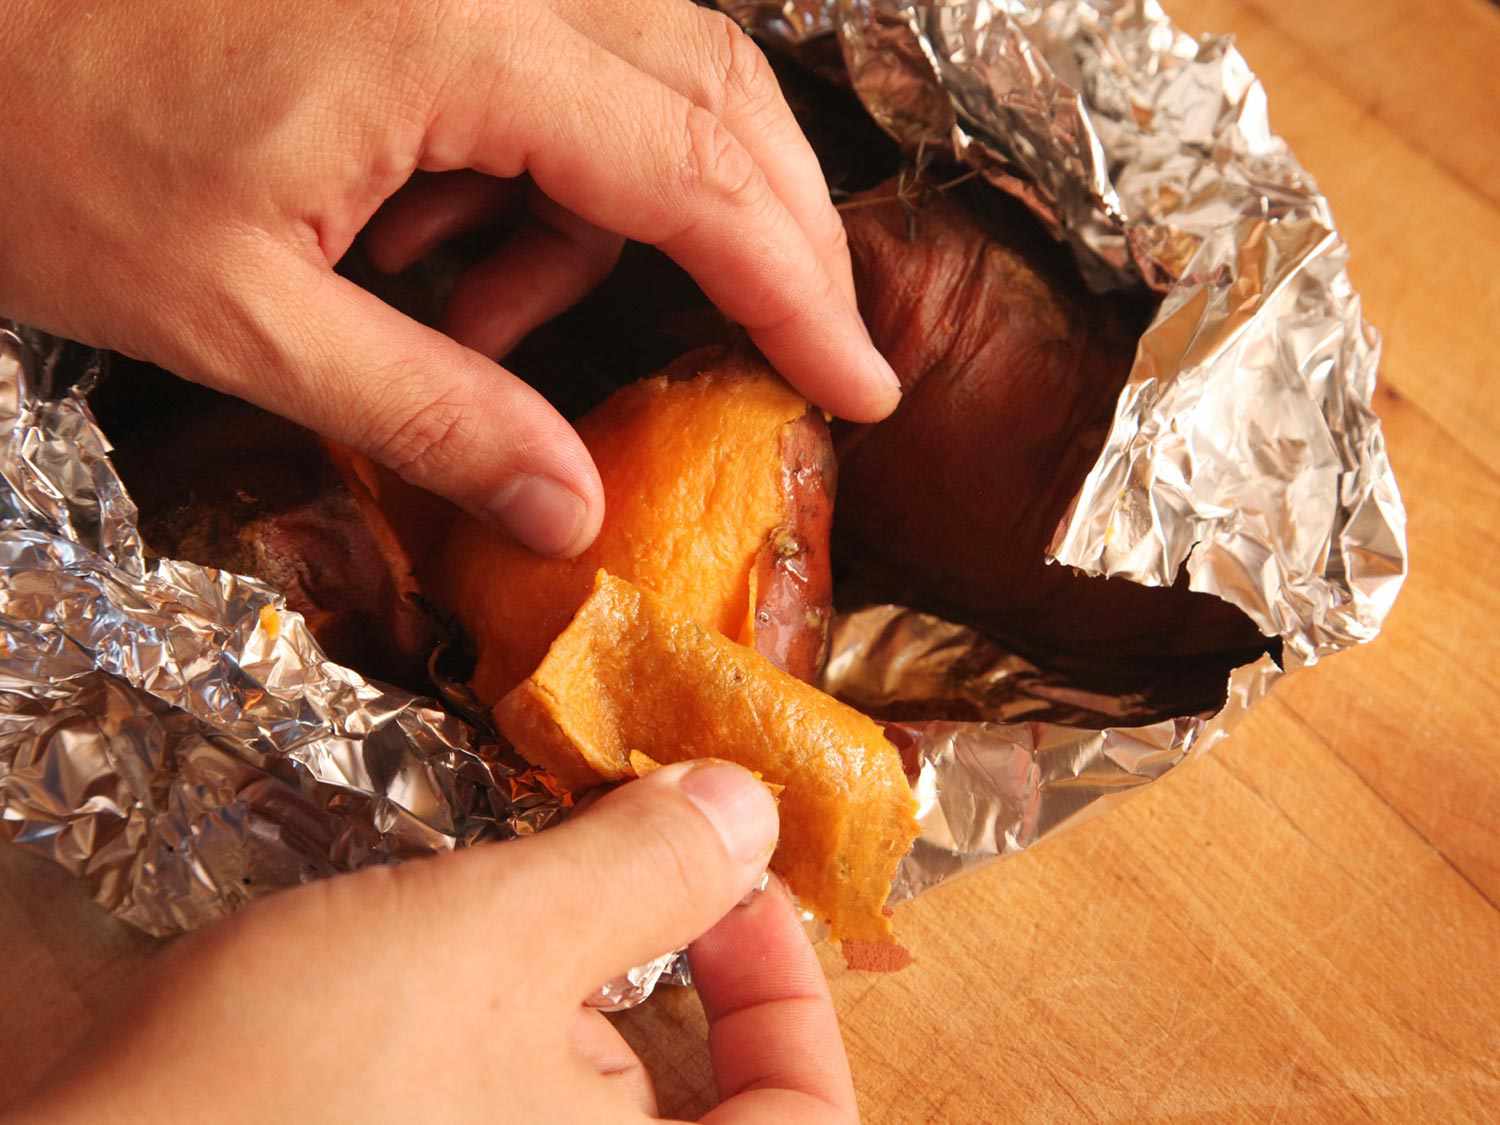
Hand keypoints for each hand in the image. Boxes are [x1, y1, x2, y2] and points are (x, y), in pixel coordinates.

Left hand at [0, 0, 898, 556]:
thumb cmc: (35, 135)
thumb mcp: (236, 316)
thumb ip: (430, 412)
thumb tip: (574, 509)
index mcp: (452, 37)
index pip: (697, 169)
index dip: (795, 287)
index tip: (862, 379)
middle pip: (714, 93)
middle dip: (768, 237)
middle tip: (797, 353)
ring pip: (647, 79)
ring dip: (630, 217)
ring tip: (484, 322)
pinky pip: (555, 77)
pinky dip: (542, 184)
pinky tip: (435, 254)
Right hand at [5, 761, 857, 1123]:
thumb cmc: (290, 1094)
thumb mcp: (489, 940)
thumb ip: (642, 872)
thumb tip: (752, 809)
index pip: (810, 1122)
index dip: (796, 992)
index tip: (731, 884)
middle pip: (707, 1113)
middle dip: (680, 977)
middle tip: (622, 871)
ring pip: (591, 1106)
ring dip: (579, 999)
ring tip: (505, 913)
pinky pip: (504, 1123)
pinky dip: (506, 1044)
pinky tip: (431, 978)